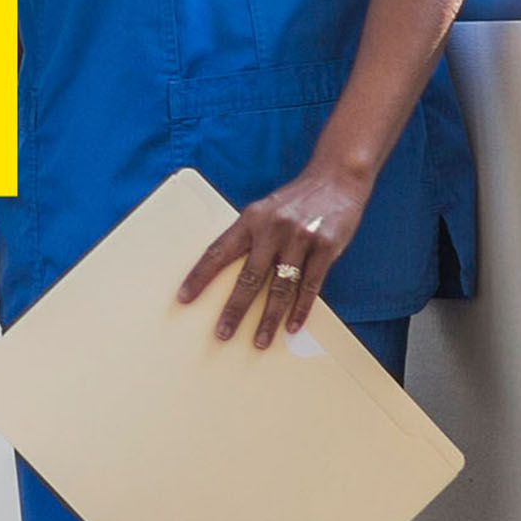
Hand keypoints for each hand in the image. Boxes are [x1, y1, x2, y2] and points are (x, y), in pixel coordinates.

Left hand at [179, 164, 373, 348]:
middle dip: (234, 309)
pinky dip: (301, 309)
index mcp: (250, 219)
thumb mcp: (265, 211)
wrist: (336, 179)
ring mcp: (300, 238)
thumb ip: (250, 237)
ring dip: (269, 318)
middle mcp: (272, 228)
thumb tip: (228, 273)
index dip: (199, 276)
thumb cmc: (295, 201)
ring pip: (280, 287)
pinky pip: (310, 286)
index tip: (184, 298)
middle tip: (222, 334)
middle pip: (249, 276)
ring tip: (259, 341)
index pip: (218, 251)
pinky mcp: (325, 247)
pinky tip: (292, 327)